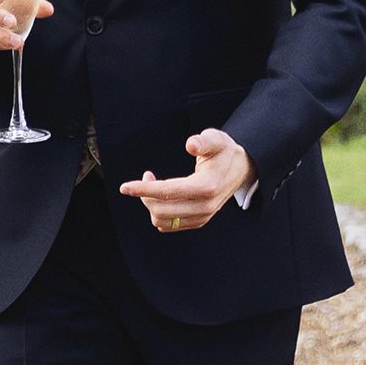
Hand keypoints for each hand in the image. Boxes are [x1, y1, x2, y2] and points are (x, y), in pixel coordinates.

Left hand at [120, 129, 255, 232]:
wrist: (241, 169)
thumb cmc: (224, 152)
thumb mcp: (217, 139)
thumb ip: (204, 141)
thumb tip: (191, 145)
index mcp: (207, 186)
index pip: (168, 192)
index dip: (144, 189)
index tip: (124, 187)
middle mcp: (204, 206)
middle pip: (161, 209)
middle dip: (145, 194)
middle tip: (147, 175)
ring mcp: (202, 216)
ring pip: (161, 219)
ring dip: (150, 203)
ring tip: (153, 184)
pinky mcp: (198, 221)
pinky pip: (168, 225)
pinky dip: (158, 212)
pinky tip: (160, 196)